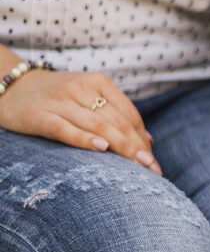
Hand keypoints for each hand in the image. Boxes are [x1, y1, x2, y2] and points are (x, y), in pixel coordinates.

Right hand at [0, 70, 159, 173]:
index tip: (153, 161)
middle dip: (137, 148)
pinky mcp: (38, 115)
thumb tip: (148, 140)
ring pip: (98, 126)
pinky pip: (65, 129)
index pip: (129, 114)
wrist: (11, 87)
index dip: (143, 139)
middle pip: (117, 122)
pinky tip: (102, 149)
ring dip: (121, 148)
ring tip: (138, 168)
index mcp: (98, 82)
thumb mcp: (89, 97)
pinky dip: (85, 139)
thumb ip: (118, 115)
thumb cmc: (59, 97)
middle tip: (152, 170)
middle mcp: (81, 88)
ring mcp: (59, 101)